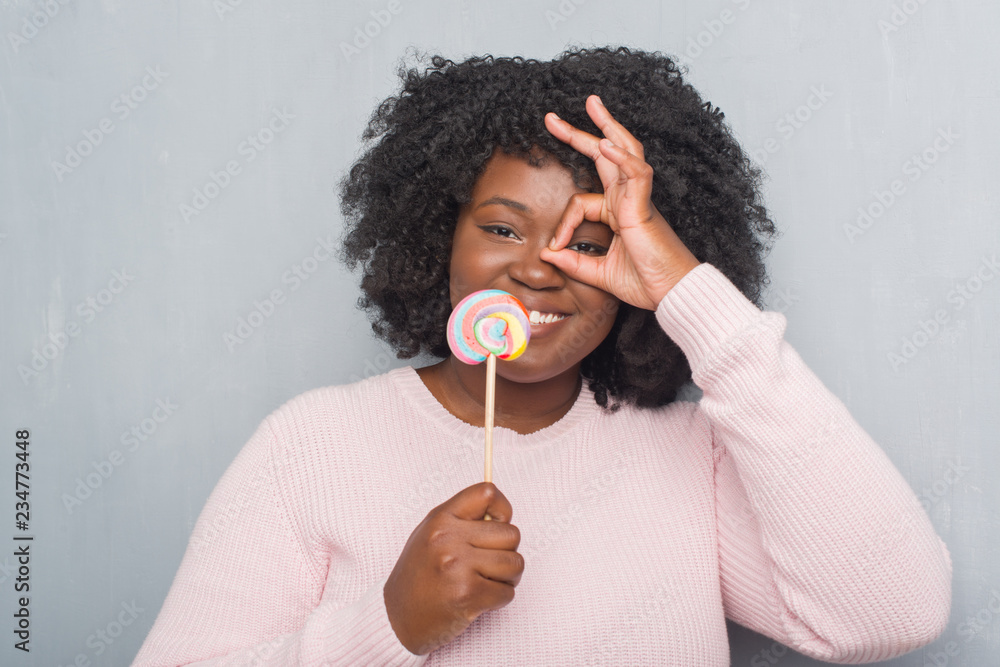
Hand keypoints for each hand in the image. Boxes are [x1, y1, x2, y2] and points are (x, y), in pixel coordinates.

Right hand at [384, 483, 522, 654]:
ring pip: (515, 563)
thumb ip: (463, 520)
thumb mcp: (431, 534)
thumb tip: (503, 515)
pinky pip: (507, 592)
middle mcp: (448, 539)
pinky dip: (499, 599)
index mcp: (441, 519)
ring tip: (485, 582)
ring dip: (507, 577)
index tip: (497, 526)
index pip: (488, 493)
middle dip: (507, 552)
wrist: (397, 618)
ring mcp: (457, 566)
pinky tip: (478, 600)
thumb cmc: (420, 575)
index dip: (503, 510)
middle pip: (512, 534)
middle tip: (489, 565)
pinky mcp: (467, 594)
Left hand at [539, 95, 700, 309]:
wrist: (671, 294)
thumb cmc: (644, 282)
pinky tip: (605, 144)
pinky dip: (621, 157)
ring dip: (607, 125)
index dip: (563, 224)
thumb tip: (546, 254)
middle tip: (552, 118)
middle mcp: (627, 199)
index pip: (580, 202)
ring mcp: (637, 199)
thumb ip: (573, 263)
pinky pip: (636, 172)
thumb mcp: (598, 274)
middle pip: (603, 156)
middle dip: (579, 134)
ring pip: (624, 151)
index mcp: (617, 213)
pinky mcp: (644, 207)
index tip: (553, 248)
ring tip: (591, 103)